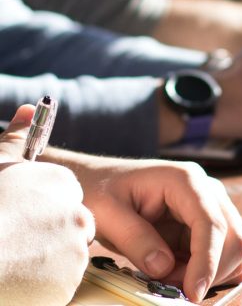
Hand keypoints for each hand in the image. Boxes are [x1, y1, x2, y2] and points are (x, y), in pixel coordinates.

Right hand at [0, 105, 93, 305]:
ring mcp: (75, 247)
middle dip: (46, 238)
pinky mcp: (69, 280)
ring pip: (65, 257)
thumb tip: (31, 108)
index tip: (17, 221)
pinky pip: (59, 284)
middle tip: (14, 246)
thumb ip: (16, 139)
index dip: (38, 213)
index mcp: (59, 183)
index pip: (64, 198)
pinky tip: (17, 283)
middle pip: (69, 227)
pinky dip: (42, 287)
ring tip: (11, 263)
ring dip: (43, 264)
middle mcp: (75, 211)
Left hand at [67, 156, 241, 303]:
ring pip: (233, 247)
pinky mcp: (205, 223)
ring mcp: (209, 206)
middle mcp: (206, 189)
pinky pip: (222, 253)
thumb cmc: (100, 190)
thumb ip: (135, 239)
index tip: (193, 294)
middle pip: (232, 236)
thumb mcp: (106, 213)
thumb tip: (164, 268)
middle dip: (209, 271)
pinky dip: (207, 271)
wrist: (99, 181)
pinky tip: (179, 273)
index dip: (207, 261)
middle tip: (172, 289)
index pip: (211, 222)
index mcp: (185, 180)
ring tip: (169, 278)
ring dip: (208, 273)